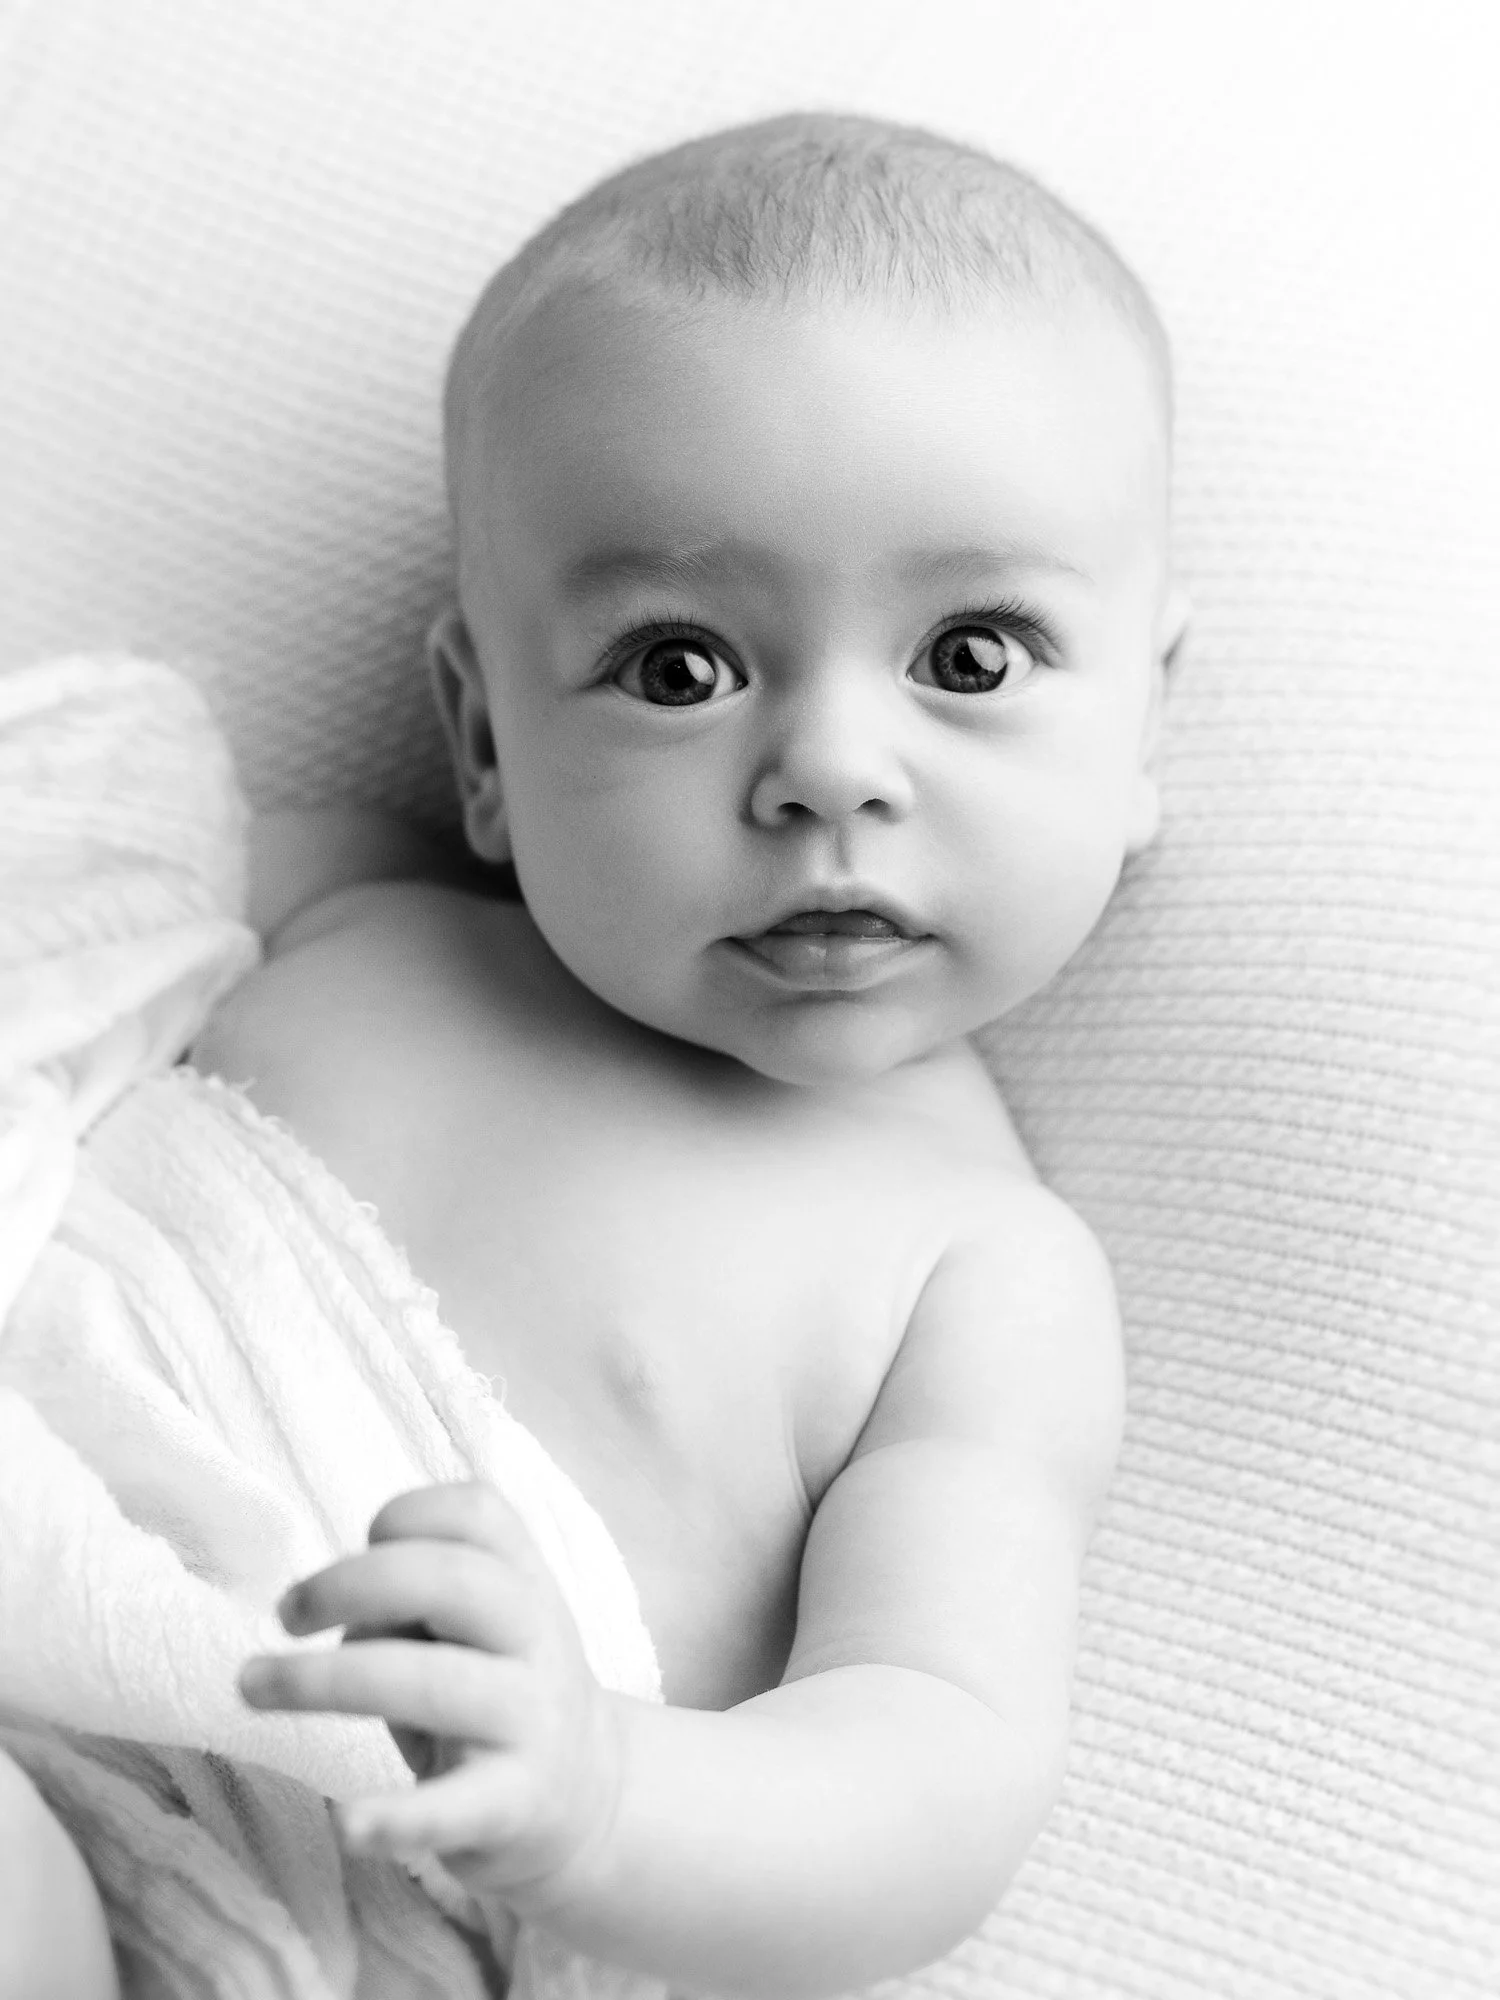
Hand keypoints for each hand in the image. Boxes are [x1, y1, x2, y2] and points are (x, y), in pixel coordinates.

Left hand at [238, 1481, 623, 1909]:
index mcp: (526, 1579)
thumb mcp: (478, 1626)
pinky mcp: (512, 1804)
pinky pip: (451, 1807)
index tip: (362, 1543)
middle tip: (286, 1614)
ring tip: (252, 1686)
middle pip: (451, 1579)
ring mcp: (529, 1720)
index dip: (405, 1514)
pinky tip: (347, 1824)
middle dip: (349, 1584)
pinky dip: (396, 1817)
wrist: (587, 1793)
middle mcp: (537, 1636)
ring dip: (325, 1681)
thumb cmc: (494, 1688)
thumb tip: (335, 1611)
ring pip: (431, 1683)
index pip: (477, 1512)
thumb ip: (420, 1603)